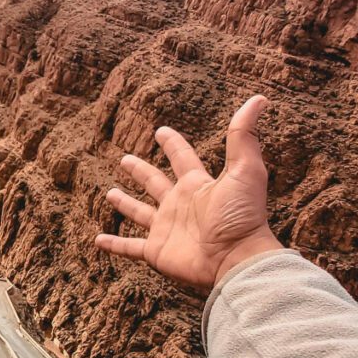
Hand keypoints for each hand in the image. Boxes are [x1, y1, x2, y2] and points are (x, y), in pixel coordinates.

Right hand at [95, 96, 282, 291]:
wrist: (236, 258)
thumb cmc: (242, 216)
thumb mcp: (244, 170)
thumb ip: (243, 136)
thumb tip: (258, 99)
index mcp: (197, 185)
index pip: (181, 158)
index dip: (172, 143)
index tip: (160, 131)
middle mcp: (179, 205)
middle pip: (155, 183)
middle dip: (140, 171)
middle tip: (124, 160)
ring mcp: (166, 228)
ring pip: (139, 213)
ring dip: (125, 204)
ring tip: (109, 193)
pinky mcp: (156, 251)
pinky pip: (130, 247)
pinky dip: (114, 245)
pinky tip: (98, 240)